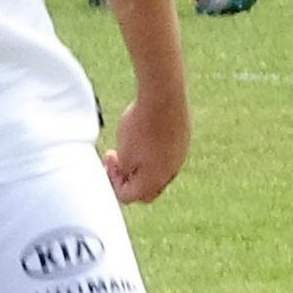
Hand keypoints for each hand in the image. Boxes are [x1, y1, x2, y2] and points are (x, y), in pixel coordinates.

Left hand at [103, 90, 188, 204]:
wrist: (164, 96)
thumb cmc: (140, 125)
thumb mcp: (124, 153)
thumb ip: (123, 171)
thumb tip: (126, 176)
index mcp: (154, 181)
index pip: (129, 196)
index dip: (113, 183)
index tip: (109, 163)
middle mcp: (171, 173)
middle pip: (146, 188)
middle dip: (129, 178)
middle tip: (118, 161)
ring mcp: (180, 156)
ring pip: (158, 170)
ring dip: (142, 164)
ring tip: (131, 145)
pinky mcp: (184, 139)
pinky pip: (167, 153)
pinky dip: (153, 150)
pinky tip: (145, 132)